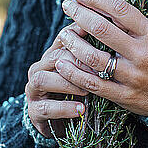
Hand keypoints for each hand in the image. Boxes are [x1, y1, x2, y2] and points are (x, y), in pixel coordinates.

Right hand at [25, 23, 95, 137]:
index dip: (80, 37)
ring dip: (67, 84)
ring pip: (42, 80)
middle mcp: (39, 69)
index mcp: (52, 54)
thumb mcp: (84, 71)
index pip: (63, 39)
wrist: (57, 119)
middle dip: (76, 63)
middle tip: (98, 70)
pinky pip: (46, 108)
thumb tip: (114, 29)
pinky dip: (64, 108)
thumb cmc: (75, 89)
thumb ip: (93, 54)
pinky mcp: (34, 111)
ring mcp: (33, 90)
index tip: (100, 38)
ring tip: (88, 90)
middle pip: (53, 58)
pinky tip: (81, 109)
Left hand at [56, 0, 147, 116]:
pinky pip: (93, 84)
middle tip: (67, 5)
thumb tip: (104, 6)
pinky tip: (62, 63)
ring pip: (93, 57)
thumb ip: (135, 24)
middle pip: (102, 29)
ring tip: (64, 34)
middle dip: (80, 14)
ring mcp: (132, 75)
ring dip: (73, 43)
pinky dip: (74, 73)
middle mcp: (141, 53)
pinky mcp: (124, 96)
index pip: (119, 9)